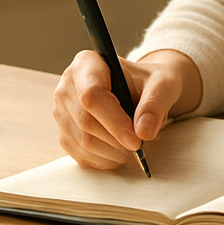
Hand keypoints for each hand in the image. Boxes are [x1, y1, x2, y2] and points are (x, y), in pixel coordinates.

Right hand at [53, 48, 202, 168]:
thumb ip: (155, 103)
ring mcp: (62, 112)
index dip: (113, 121)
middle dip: (116, 140)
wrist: (142, 90)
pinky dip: (105, 160)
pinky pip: (81, 154)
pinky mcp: (65, 134)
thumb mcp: (162, 84)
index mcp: (87, 64)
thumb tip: (143, 132)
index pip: (91, 95)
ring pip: (82, 142)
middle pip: (86, 122)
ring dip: (112, 153)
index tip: (136, 141)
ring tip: (133, 148)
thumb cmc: (150, 82)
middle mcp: (67, 86)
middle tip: (140, 147)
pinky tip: (120, 153)